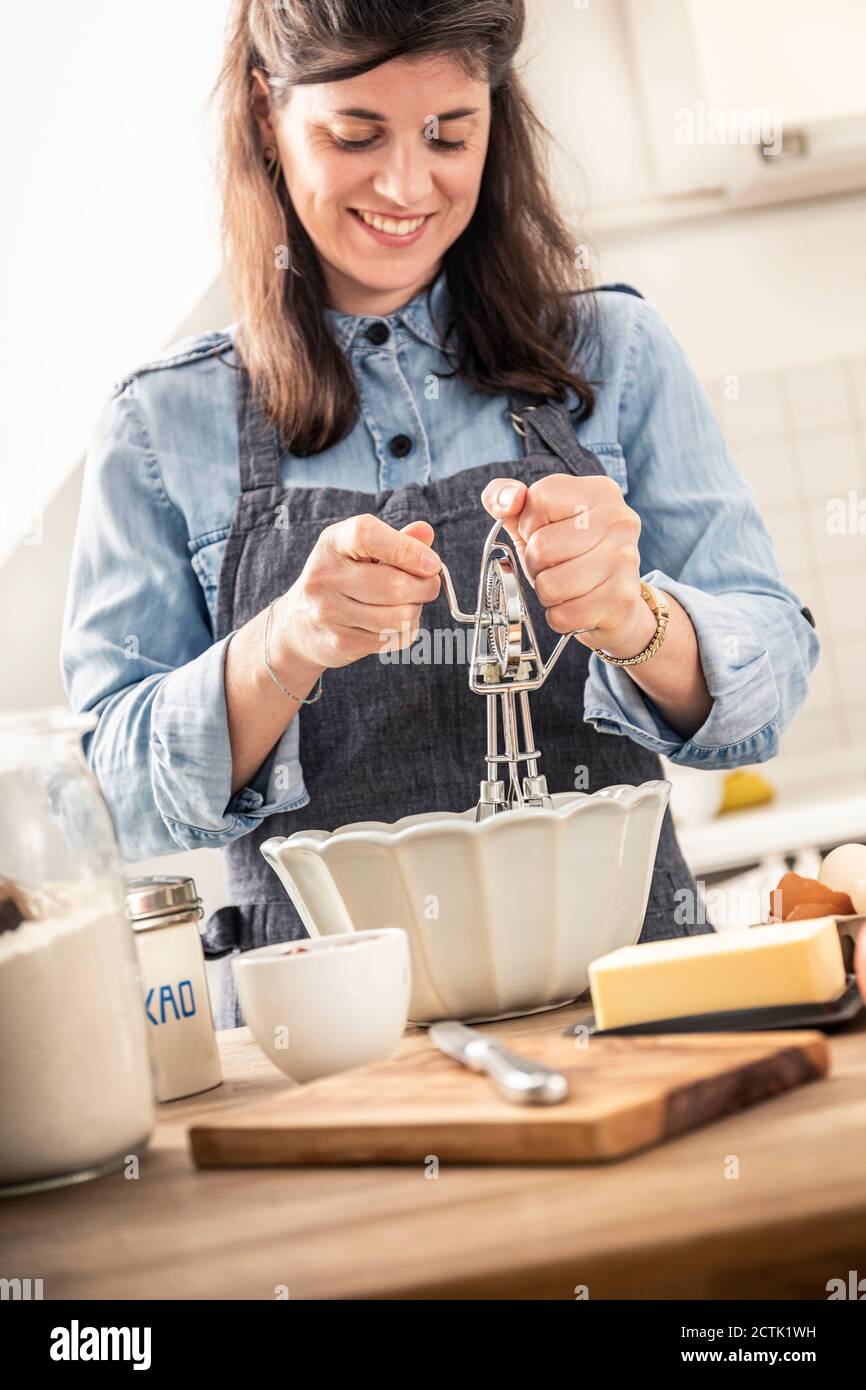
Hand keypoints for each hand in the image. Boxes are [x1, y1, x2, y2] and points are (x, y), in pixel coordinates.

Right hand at [275, 514, 440, 669]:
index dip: (407, 549)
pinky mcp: (340, 642)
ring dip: (415, 611)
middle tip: (428, 585)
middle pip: (395, 585)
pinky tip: (392, 623)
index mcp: (333, 543)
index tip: (431, 563)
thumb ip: (396, 540)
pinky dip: (405, 631)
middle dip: (425, 587)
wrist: (299, 625)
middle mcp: (325, 577)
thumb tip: (426, 532)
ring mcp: (329, 612)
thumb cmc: (343, 579)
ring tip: (406, 605)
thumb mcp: (361, 551)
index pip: (368, 536)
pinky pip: (394, 639)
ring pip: (400, 617)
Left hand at [480, 474, 654, 655]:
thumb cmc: (570, 557)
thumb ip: (505, 498)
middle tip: (555, 566)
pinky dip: (560, 617)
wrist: (614, 604)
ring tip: (566, 585)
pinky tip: (577, 605)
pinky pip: (563, 615)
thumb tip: (508, 499)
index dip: (529, 526)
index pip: (539, 500)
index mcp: (599, 491)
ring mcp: (624, 560)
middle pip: (541, 547)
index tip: (548, 534)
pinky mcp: (621, 600)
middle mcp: (619, 520)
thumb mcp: (534, 521)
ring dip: (547, 592)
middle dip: (535, 564)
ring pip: (549, 586)